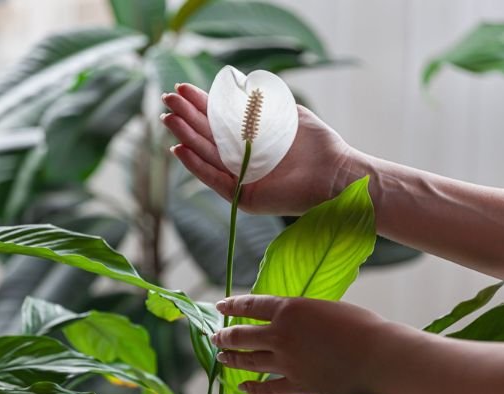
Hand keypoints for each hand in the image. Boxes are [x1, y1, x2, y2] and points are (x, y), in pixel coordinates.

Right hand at [161, 83, 355, 215]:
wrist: (336, 173)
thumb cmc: (317, 144)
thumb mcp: (288, 114)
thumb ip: (263, 103)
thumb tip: (238, 87)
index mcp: (251, 138)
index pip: (219, 119)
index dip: (200, 104)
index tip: (181, 88)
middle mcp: (243, 158)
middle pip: (207, 136)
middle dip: (186, 117)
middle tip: (167, 99)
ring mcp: (242, 178)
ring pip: (207, 155)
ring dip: (186, 137)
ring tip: (168, 120)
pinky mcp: (245, 197)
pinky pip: (215, 179)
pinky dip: (196, 166)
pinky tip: (179, 149)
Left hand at [211, 295, 394, 393]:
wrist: (379, 354)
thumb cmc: (360, 325)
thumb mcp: (324, 306)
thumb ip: (300, 312)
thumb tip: (287, 317)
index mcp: (288, 309)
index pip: (250, 305)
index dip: (231, 306)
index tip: (219, 307)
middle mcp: (281, 335)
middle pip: (242, 336)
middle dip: (224, 336)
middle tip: (215, 337)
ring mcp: (287, 362)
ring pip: (249, 361)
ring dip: (232, 359)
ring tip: (221, 356)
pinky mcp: (298, 385)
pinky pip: (268, 389)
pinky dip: (253, 388)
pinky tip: (242, 387)